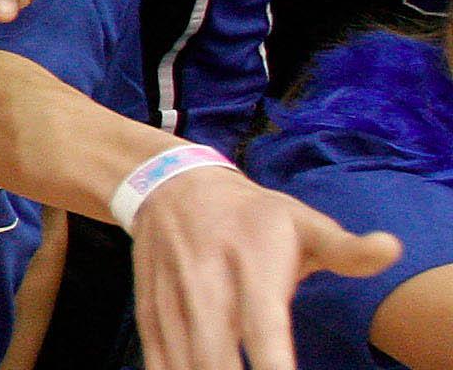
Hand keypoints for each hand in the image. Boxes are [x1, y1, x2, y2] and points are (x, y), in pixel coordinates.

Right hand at [129, 167, 402, 369]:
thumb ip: (345, 248)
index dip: (273, 363)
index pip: (263, 327)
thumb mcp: (301, 221)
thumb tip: (391, 249)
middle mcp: (206, 287)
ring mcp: (172, 303)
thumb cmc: (252, 216)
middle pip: (214, 356)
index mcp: (252, 267)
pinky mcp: (149, 313)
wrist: (171, 188)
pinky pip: (157, 359)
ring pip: (182, 362)